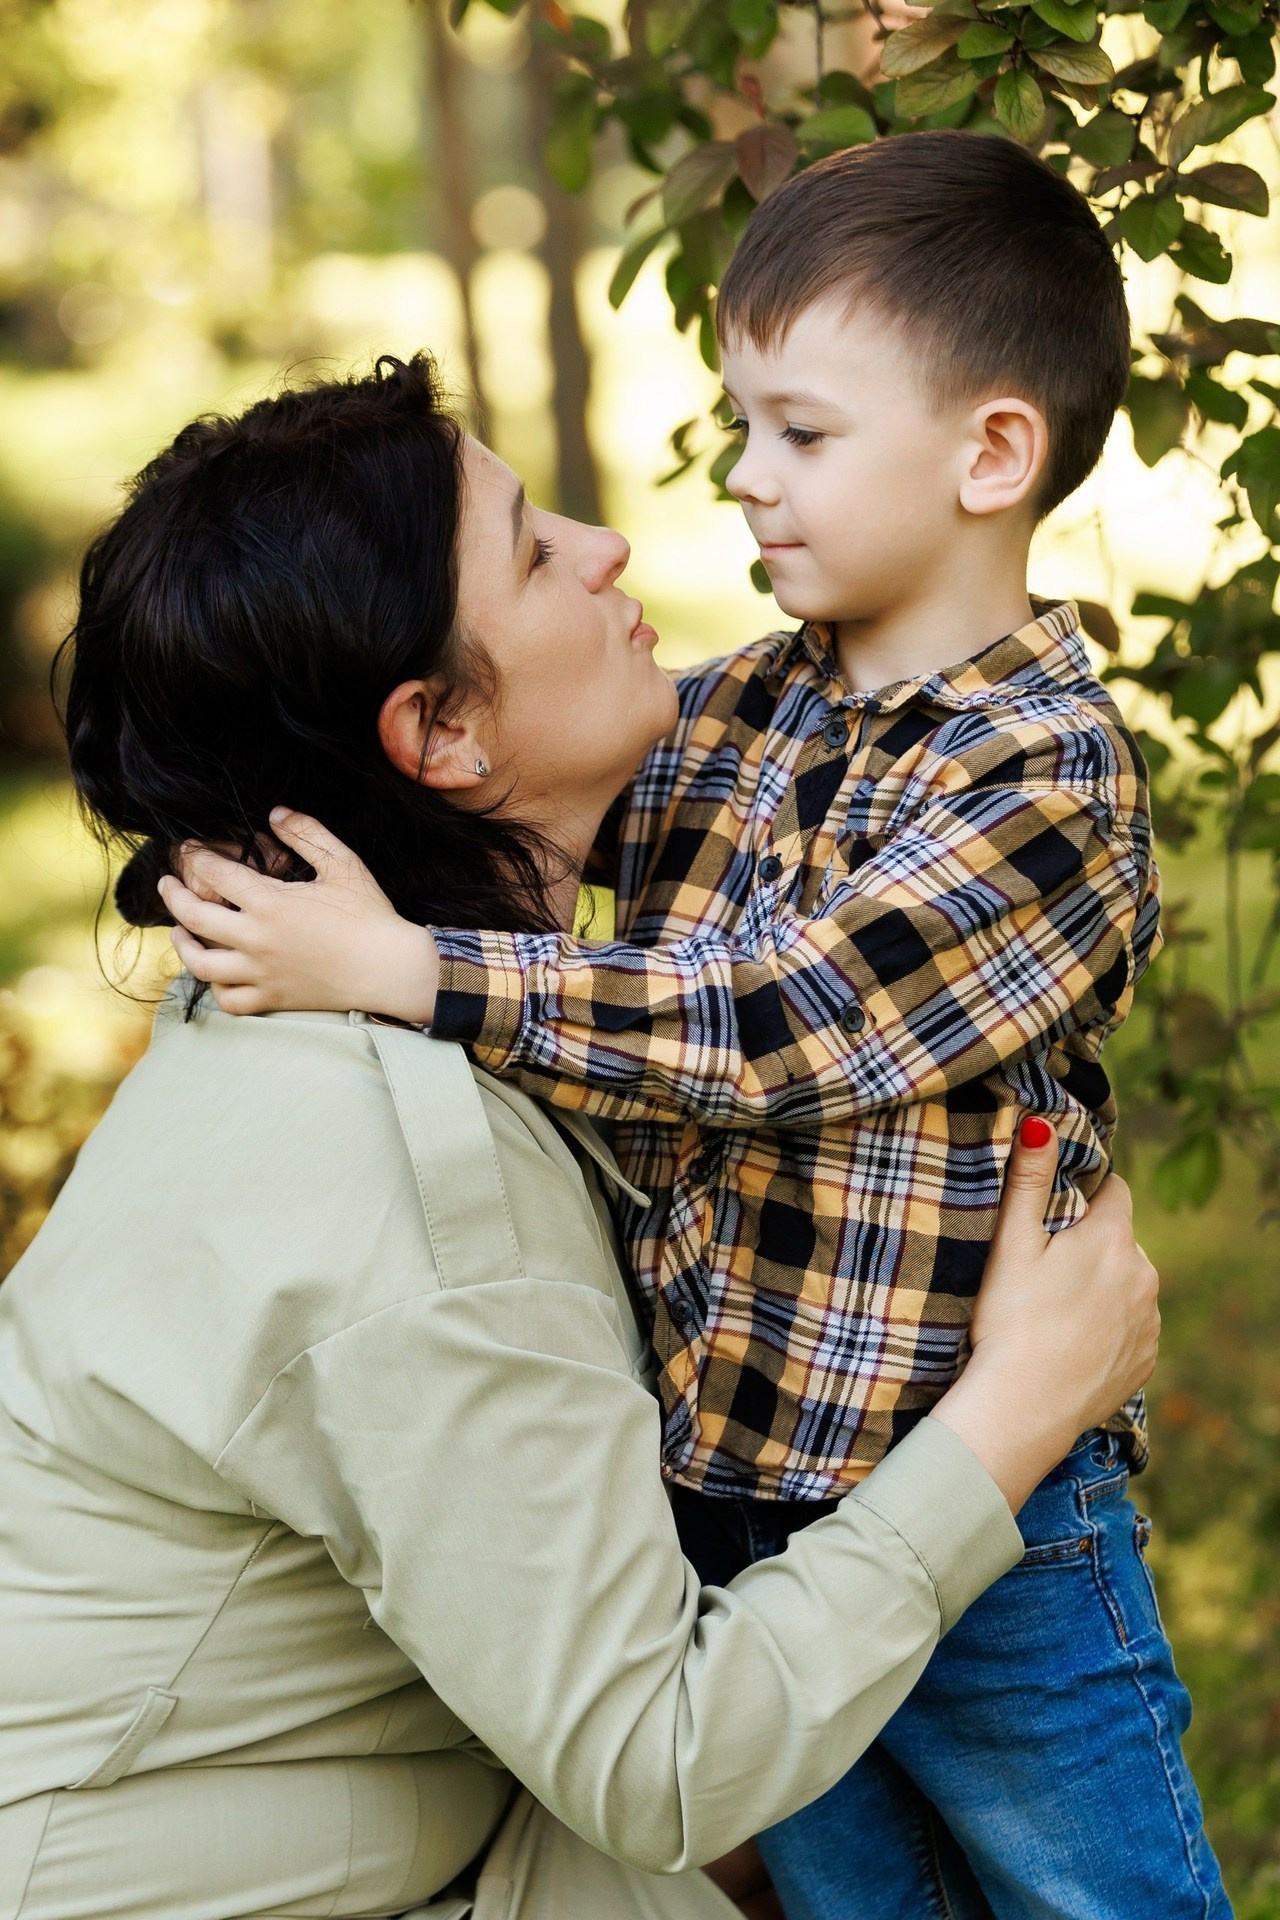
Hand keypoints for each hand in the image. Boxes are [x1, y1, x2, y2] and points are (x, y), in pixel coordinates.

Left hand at [156, 808, 441, 1021]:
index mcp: (271, 902)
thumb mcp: (343, 863)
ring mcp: (262, 972)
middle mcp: (257, 939)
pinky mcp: (273, 997)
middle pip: (194, 917)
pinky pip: (229, 1000)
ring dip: (182, 944)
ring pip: (201, 964)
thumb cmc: (370, 915)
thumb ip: (307, 833)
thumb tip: (275, 813)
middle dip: (173, 896)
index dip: (196, 857)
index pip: (216, 874)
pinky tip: (215, 971)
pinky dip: (215, 987)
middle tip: (168, 884)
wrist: (390, 968)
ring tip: (179, 931)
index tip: (189, 850)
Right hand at [929, 1118, 1159, 1514]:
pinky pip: (1131, 1328)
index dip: (1087, 1193)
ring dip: (1102, 1287)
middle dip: (1091, 1245)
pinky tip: (1070, 1341)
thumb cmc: (1010, 1320)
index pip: (1115, 1191)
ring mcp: (1150, 1322)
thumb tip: (1040, 1124)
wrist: (1024, 1408)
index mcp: (1113, 1240)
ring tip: (1054, 1310)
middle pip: (1121, 1241)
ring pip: (1128, 1285)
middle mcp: (1144, 1276)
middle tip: (1044, 1268)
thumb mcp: (1011, 1244)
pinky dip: (1107, 1328)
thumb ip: (1028, 1181)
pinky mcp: (1145, 1360)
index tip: (1058, 1210)